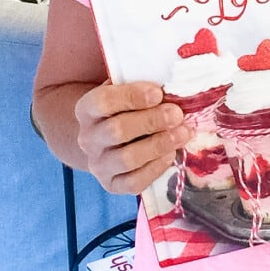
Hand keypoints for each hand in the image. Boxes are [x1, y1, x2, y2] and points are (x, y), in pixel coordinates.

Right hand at [75, 80, 192, 194]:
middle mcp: (88, 138)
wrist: (108, 141)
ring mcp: (98, 165)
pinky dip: (155, 168)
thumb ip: (139, 86)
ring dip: (158, 145)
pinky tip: (171, 154)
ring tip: (182, 133)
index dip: (132, 97)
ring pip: (126, 159)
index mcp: (87, 109)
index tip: (158, 93)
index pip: (104, 102)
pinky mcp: (112, 185)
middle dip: (151, 121)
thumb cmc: (124, 109)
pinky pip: (133, 182)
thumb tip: (168, 85)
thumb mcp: (125, 91)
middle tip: (176, 114)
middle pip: (117, 131)